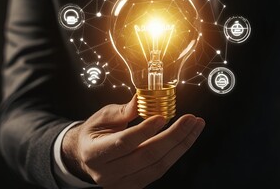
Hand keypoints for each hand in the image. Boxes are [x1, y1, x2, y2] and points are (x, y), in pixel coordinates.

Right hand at [61, 95, 204, 188]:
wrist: (85, 155)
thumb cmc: (94, 133)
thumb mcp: (102, 117)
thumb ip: (123, 111)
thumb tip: (143, 99)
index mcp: (95, 153)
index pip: (123, 143)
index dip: (145, 130)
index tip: (163, 116)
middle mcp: (106, 173)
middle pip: (146, 156)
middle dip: (173, 137)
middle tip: (191, 119)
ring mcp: (121, 183)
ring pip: (157, 166)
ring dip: (180, 146)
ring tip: (194, 127)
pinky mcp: (133, 187)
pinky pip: (158, 172)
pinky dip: (173, 155)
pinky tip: (183, 140)